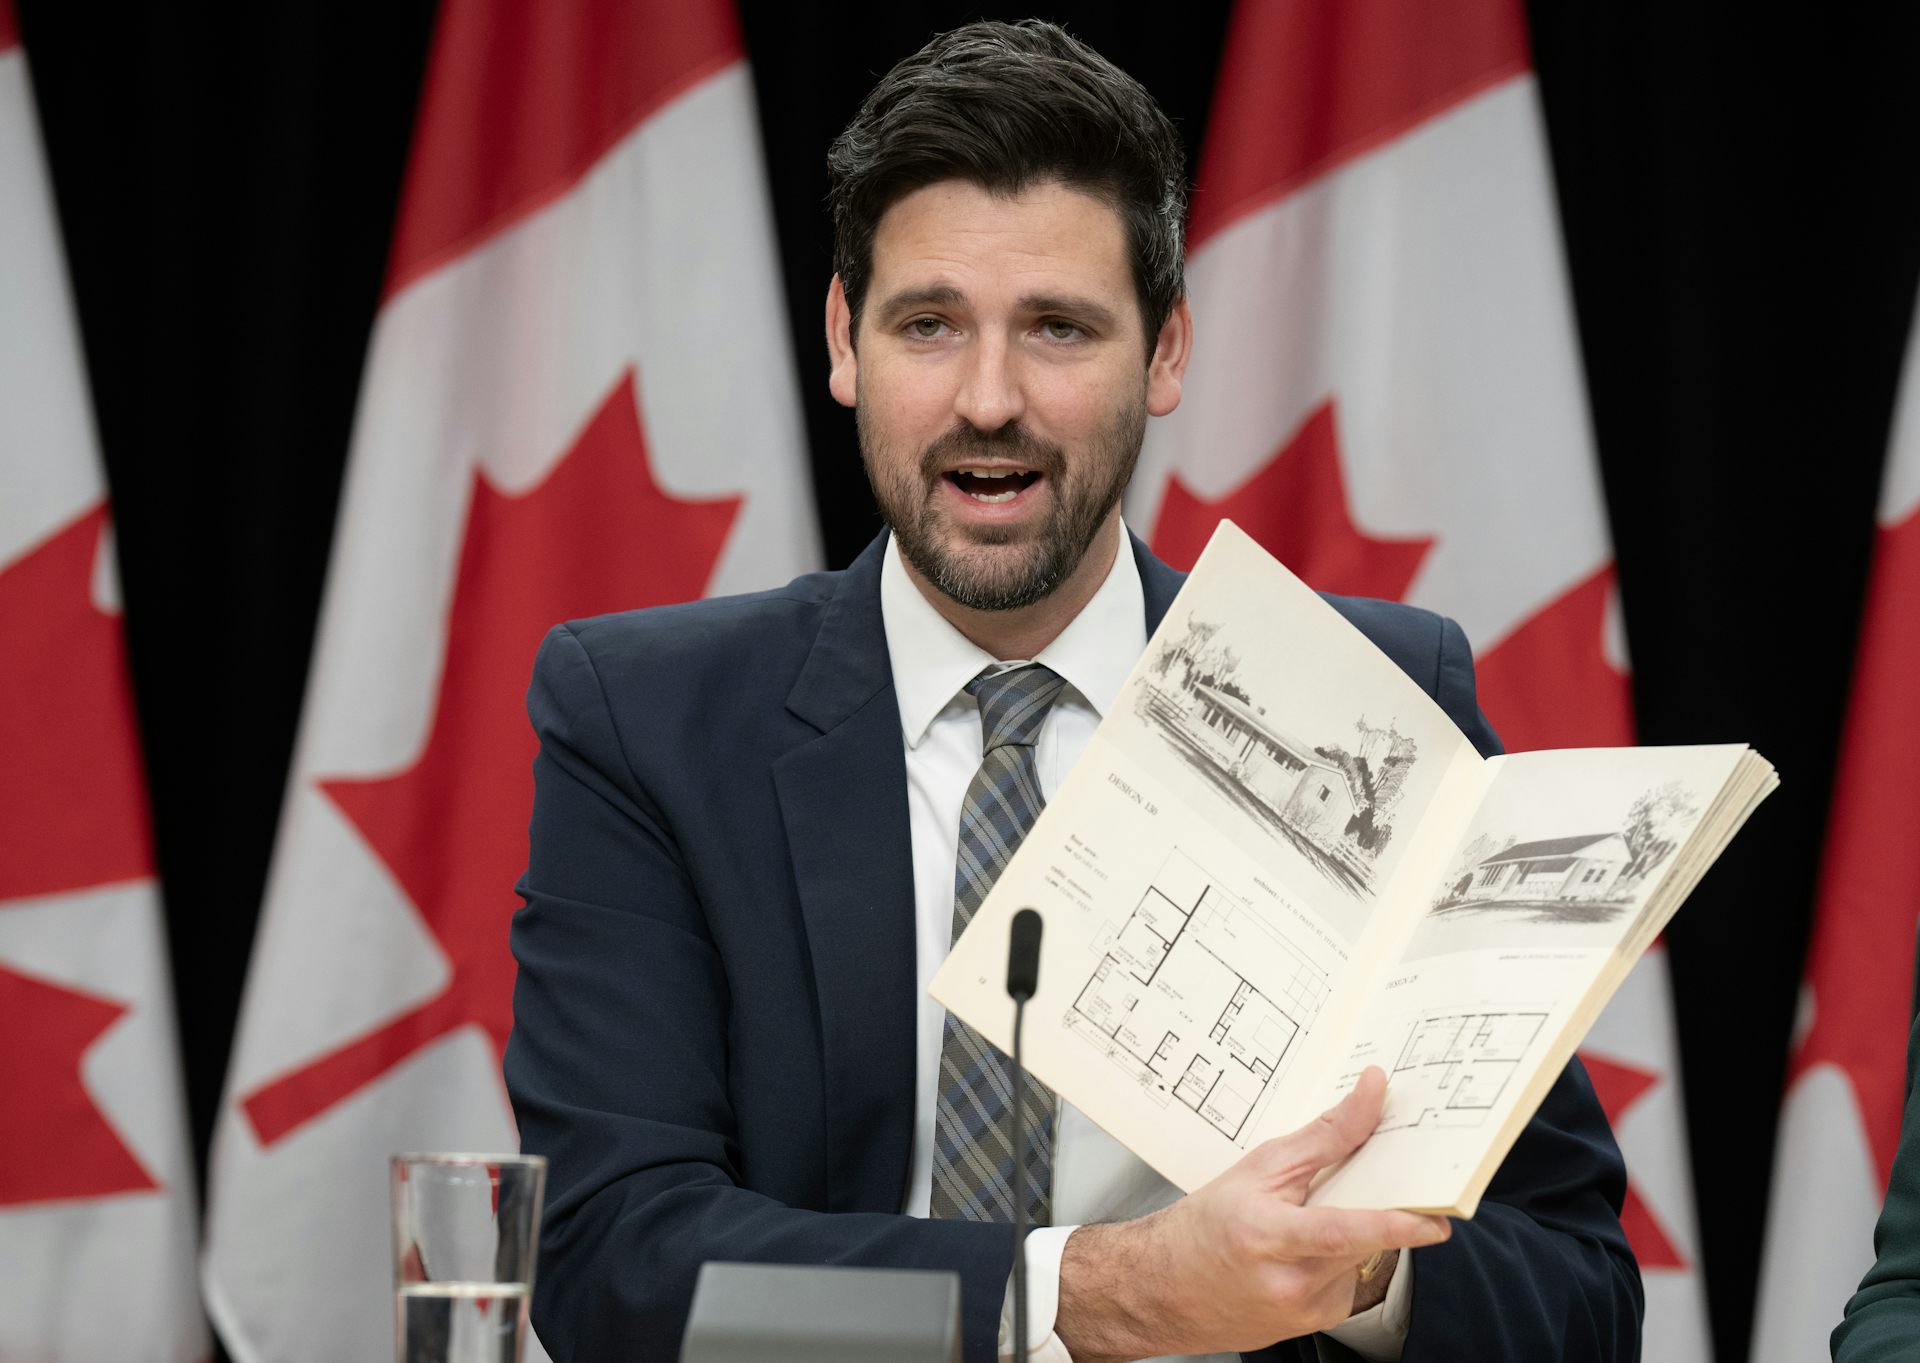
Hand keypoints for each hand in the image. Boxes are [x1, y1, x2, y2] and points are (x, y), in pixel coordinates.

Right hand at [1053, 1067, 1447, 1361]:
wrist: (1163, 1288)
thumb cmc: (1204, 1226)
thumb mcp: (1257, 1169)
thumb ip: (1324, 1137)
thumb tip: (1371, 1096)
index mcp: (1268, 1237)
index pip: (1344, 1231)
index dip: (1393, 1225)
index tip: (1435, 1220)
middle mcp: (1290, 1283)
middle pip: (1363, 1239)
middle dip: (1374, 1206)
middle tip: (1356, 1186)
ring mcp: (1305, 1312)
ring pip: (1360, 1259)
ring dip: (1350, 1233)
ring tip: (1299, 1225)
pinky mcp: (1316, 1325)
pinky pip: (1348, 1281)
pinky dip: (1337, 1260)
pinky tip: (1301, 1255)